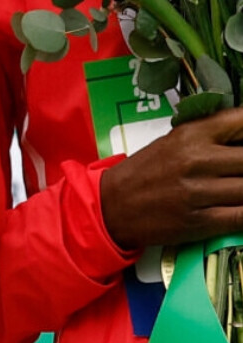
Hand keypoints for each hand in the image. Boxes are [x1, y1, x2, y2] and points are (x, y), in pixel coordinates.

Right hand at [101, 107, 242, 249]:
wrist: (113, 205)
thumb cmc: (146, 171)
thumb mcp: (173, 141)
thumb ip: (211, 135)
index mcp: (190, 134)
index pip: (241, 121)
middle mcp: (196, 159)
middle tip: (241, 169)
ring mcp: (199, 192)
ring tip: (239, 185)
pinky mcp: (201, 221)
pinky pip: (242, 216)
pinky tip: (242, 205)